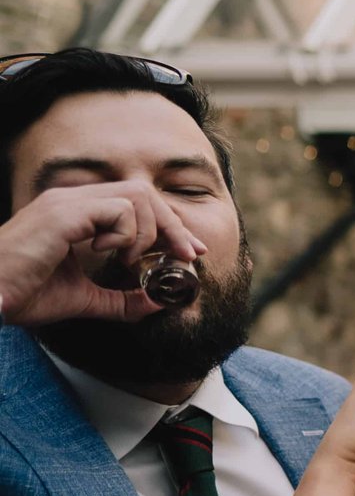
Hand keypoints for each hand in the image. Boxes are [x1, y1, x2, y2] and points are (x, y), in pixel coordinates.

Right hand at [0, 180, 205, 328]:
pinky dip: (126, 235)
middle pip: (144, 192)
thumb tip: (158, 303)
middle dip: (174, 225)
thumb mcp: (83, 299)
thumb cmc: (23, 294)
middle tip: (186, 254)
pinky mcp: (63, 214)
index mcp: (77, 213)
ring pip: (137, 197)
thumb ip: (120, 300)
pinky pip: (118, 210)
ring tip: (129, 261)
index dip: (170, 225)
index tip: (190, 251)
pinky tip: (106, 253)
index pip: (136, 204)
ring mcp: (66, 202)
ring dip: (147, 233)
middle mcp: (73, 200)